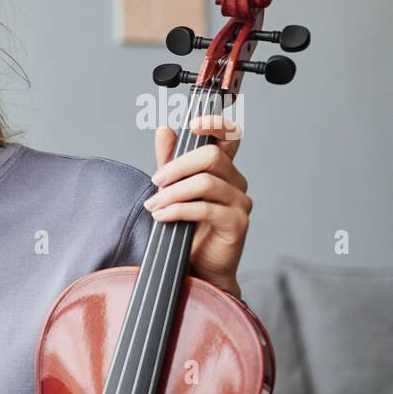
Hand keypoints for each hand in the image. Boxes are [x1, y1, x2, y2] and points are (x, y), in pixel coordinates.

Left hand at [146, 114, 250, 298]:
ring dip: (173, 193)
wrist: (198, 268)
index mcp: (223, 169)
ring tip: (154, 206)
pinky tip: (162, 218)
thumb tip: (165, 128)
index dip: (215, 125)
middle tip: (156, 181)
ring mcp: (239, 202)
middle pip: (212, 156)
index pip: (229, 137)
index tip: (192, 125)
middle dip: (178, 166)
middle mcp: (236, 182)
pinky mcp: (237, 223)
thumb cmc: (187, 228)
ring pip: (206, 182)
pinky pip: (206, 208)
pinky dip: (178, 210)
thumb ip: (170, 160)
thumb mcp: (173, 189)